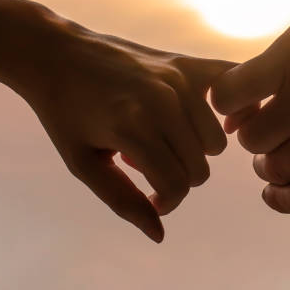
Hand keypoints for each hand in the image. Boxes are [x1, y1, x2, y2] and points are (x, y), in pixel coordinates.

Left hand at [16, 14, 233, 241]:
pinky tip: (215, 116)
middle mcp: (163, 102)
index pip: (176, 186)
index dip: (165, 202)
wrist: (56, 54)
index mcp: (133, 129)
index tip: (151, 198)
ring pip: (215, 142)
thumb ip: (122, 201)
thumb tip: (160, 235)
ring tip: (160, 136)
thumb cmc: (64, 114)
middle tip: (146, 160)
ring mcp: (178, 79)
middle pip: (199, 168)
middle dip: (176, 177)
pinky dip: (232, 107)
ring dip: (192, 150)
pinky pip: (231, 89)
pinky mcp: (185, 63)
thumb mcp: (83, 163)